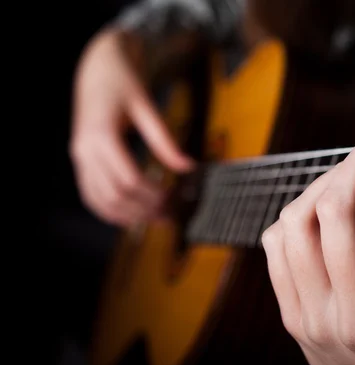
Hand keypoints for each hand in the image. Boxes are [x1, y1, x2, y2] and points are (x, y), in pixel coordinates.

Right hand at [70, 29, 194, 225]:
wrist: (98, 68)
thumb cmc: (123, 82)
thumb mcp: (147, 106)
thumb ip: (165, 140)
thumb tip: (188, 167)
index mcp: (101, 134)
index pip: (128, 179)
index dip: (152, 194)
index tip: (174, 198)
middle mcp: (85, 150)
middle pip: (114, 195)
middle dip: (143, 209)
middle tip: (170, 215)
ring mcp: (79, 157)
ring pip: (100, 201)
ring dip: (128, 216)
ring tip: (156, 219)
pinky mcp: (80, 161)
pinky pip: (90, 195)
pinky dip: (109, 211)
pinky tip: (132, 216)